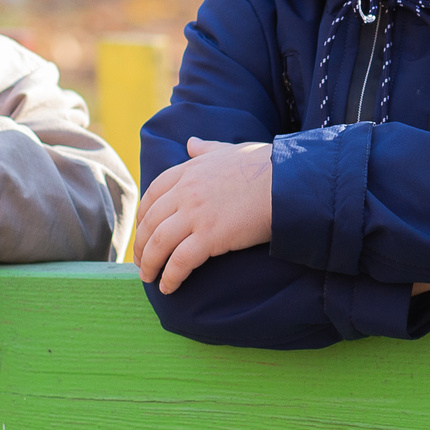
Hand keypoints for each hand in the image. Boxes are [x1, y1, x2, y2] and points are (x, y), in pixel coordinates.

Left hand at [136, 137, 274, 293]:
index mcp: (189, 170)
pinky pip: (180, 261)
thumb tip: (191, 142)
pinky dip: (170, 276)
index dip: (143, 216)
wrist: (288, 181)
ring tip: (150, 278)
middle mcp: (186, 191)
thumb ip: (207, 148)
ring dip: (150, 264)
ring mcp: (196, 214)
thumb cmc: (266, 166)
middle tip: (141, 261)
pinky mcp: (210, 236)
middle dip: (141, 245)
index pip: (152, 194)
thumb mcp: (229, 151)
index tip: (142, 231)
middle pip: (150, 222)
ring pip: (159, 243)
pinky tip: (169, 287)